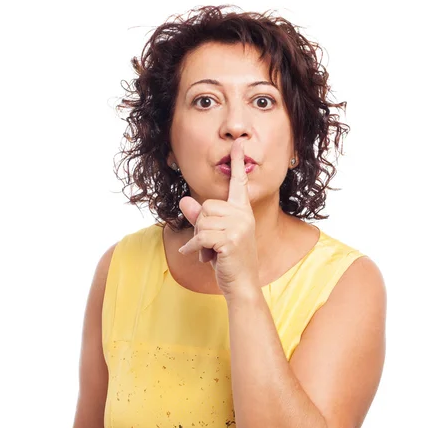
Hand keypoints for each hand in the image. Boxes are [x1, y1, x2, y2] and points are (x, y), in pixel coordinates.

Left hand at [178, 138, 259, 297]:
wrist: (242, 285)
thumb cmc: (229, 261)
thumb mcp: (213, 237)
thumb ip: (201, 218)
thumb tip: (184, 201)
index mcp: (242, 211)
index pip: (239, 183)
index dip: (237, 161)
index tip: (238, 142)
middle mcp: (243, 215)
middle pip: (206, 206)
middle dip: (200, 227)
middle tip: (209, 245)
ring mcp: (239, 227)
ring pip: (202, 221)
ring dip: (199, 240)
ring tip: (209, 253)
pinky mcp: (231, 239)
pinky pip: (201, 237)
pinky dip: (195, 249)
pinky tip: (202, 258)